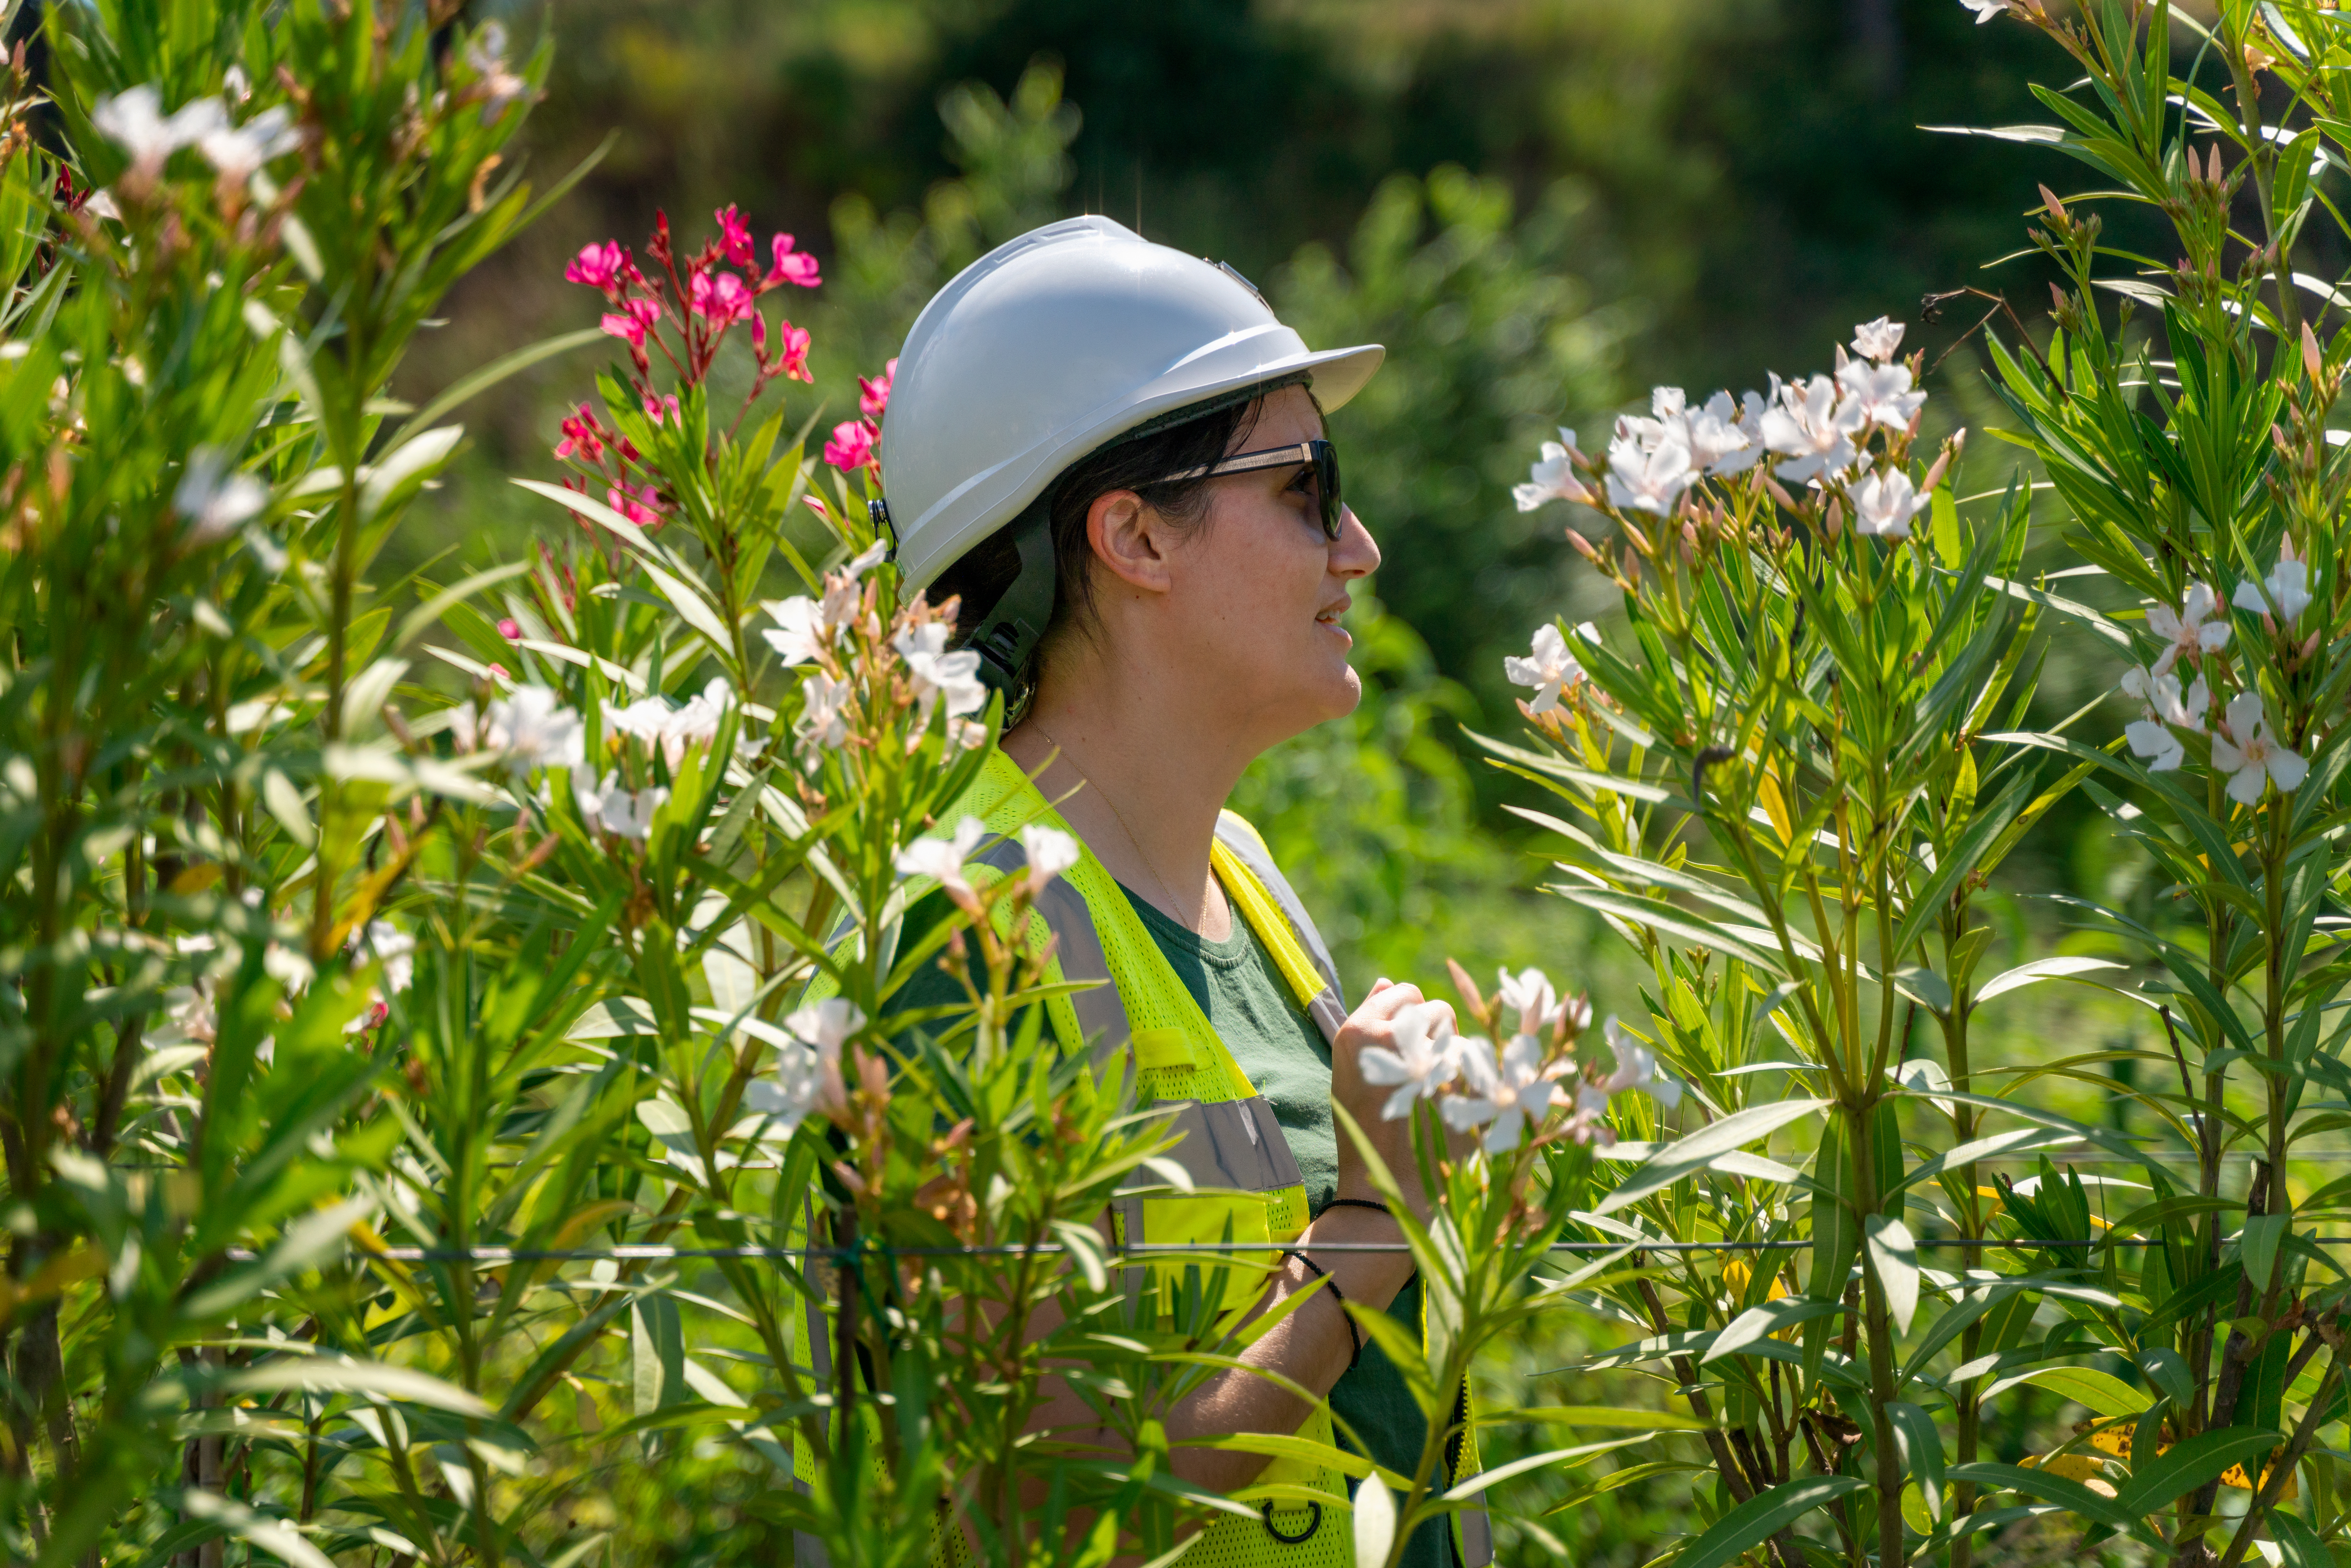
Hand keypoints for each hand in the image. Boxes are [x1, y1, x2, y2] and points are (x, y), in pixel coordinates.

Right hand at [1328, 978, 1451, 1218]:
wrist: (1389, 1179)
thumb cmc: (1365, 1124)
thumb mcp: (1350, 1069)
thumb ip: (1370, 1022)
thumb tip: (1386, 981)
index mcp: (1358, 1031)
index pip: (1404, 992)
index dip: (1410, 1016)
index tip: (1406, 1044)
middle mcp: (1392, 1039)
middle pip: (1435, 1010)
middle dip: (1436, 1034)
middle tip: (1422, 1070)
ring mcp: (1430, 1060)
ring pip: (1460, 1034)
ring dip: (1456, 1054)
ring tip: (1436, 1087)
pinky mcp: (1461, 1084)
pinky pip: (1477, 1064)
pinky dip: (1473, 1080)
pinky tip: (1454, 1103)